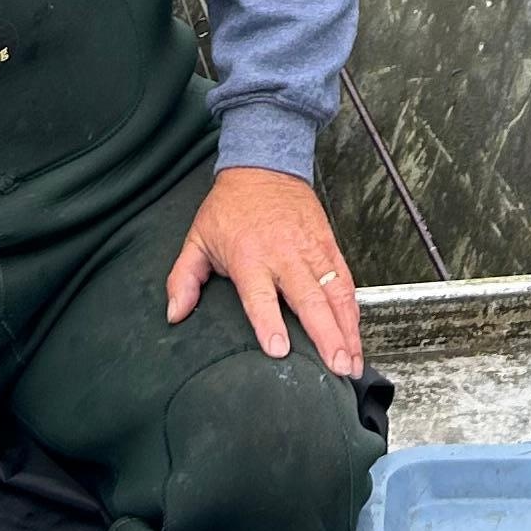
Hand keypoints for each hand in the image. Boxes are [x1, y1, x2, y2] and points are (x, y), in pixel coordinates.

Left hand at [166, 167, 363, 378]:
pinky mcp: (328, 244)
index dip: (269, 322)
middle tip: (336, 367)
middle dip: (325, 335)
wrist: (264, 163)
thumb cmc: (230, 206)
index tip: (279, 350)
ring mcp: (311, 250)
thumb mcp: (198, 238)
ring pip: (335, 293)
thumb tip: (175, 314)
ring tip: (352, 361)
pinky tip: (355, 332)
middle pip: (309, 300)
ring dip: (346, 329)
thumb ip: (183, 278)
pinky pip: (345, 279)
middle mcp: (284, 255)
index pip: (260, 295)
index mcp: (249, 256)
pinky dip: (352, 308)